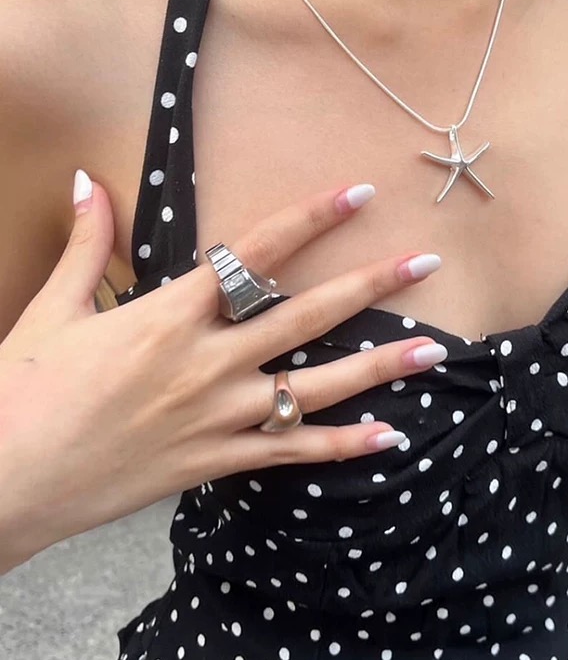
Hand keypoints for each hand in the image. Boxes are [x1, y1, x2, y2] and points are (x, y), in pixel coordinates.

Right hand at [0, 174, 445, 572]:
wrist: (5, 479)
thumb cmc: (22, 391)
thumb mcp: (53, 311)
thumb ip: (85, 245)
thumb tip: (89, 180)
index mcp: (168, 313)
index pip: (254, 253)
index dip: (311, 218)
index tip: (359, 194)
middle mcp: (206, 361)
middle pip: (306, 315)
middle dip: (371, 284)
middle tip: (427, 261)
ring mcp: (216, 416)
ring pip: (314, 387)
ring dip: (379, 368)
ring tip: (434, 351)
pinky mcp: (214, 462)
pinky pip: (291, 454)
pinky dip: (341, 448)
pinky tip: (388, 438)